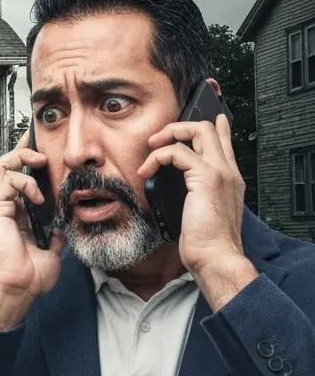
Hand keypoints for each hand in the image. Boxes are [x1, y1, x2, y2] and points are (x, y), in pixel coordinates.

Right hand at [0, 128, 65, 304]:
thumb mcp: (51, 253)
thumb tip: (63, 228)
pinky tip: (39, 197)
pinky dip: (25, 183)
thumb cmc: (28, 277)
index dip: (29, 163)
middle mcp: (4, 206)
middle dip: (22, 150)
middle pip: (6, 165)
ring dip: (21, 158)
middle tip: (40, 146)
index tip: (45, 151)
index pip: (18, 179)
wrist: (16, 289)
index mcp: (16, 215)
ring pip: (1, 165)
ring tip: (39, 161)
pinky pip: (8, 181)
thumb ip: (55, 237)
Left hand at [136, 113, 247, 276]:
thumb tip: (175, 189)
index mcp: (229, 180)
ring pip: (198, 130)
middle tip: (158, 139)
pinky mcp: (207, 178)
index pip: (225, 142)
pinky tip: (147, 171)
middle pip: (209, 128)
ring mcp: (220, 172)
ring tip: (151, 149)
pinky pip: (178, 152)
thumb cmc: (207, 243)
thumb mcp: (200, 212)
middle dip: (179, 125)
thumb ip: (194, 195)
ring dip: (168, 134)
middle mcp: (228, 172)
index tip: (209, 118)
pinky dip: (158, 157)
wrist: (216, 257)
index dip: (216, 126)